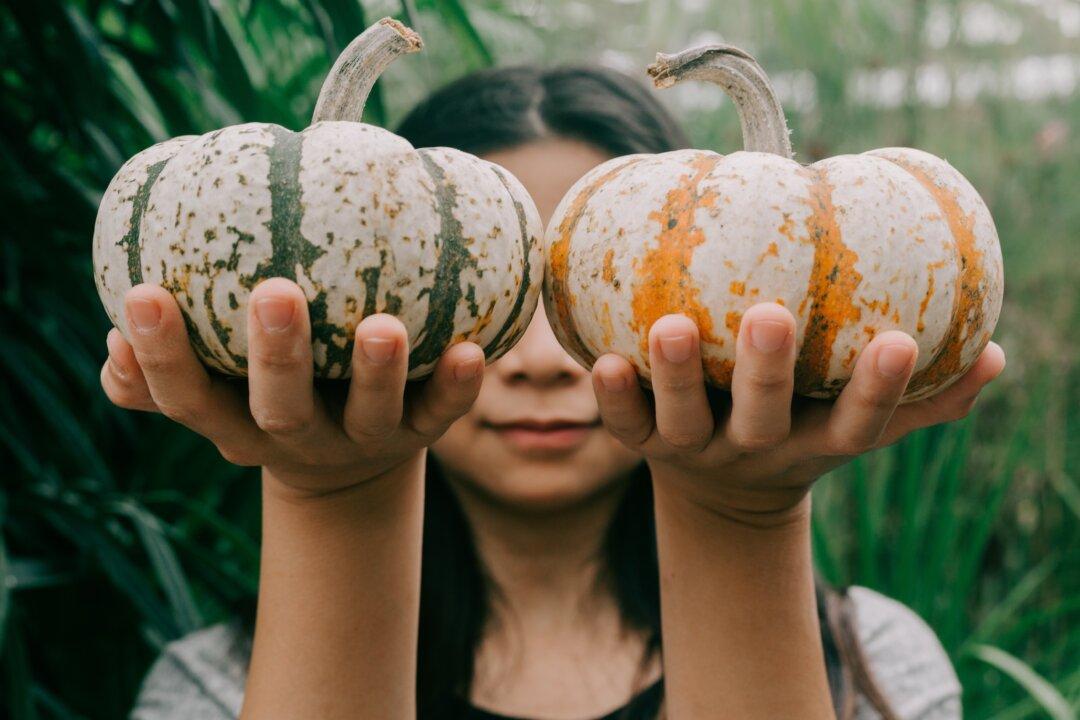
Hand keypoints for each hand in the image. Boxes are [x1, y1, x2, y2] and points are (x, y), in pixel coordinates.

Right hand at [100, 278, 484, 495]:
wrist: (346, 467)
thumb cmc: (267, 393)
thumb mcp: (216, 381)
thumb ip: (170, 345)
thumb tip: (124, 275)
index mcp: (234, 420)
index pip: (185, 396)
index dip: (160, 357)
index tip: (142, 294)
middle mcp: (295, 437)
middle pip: (277, 410)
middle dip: (274, 357)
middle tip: (274, 293)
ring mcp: (360, 440)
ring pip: (366, 416)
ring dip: (374, 374)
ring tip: (382, 328)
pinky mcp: (417, 436)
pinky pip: (440, 414)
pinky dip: (455, 388)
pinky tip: (470, 350)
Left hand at [591, 302, 1005, 520]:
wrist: (724, 497)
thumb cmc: (801, 431)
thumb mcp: (855, 424)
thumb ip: (924, 398)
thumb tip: (996, 353)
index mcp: (812, 443)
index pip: (857, 423)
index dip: (881, 390)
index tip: (901, 339)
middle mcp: (754, 450)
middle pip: (762, 419)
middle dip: (767, 372)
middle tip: (771, 313)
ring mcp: (695, 451)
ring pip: (684, 422)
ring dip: (676, 378)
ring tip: (671, 326)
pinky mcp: (645, 448)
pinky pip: (625, 426)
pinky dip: (614, 400)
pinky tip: (602, 360)